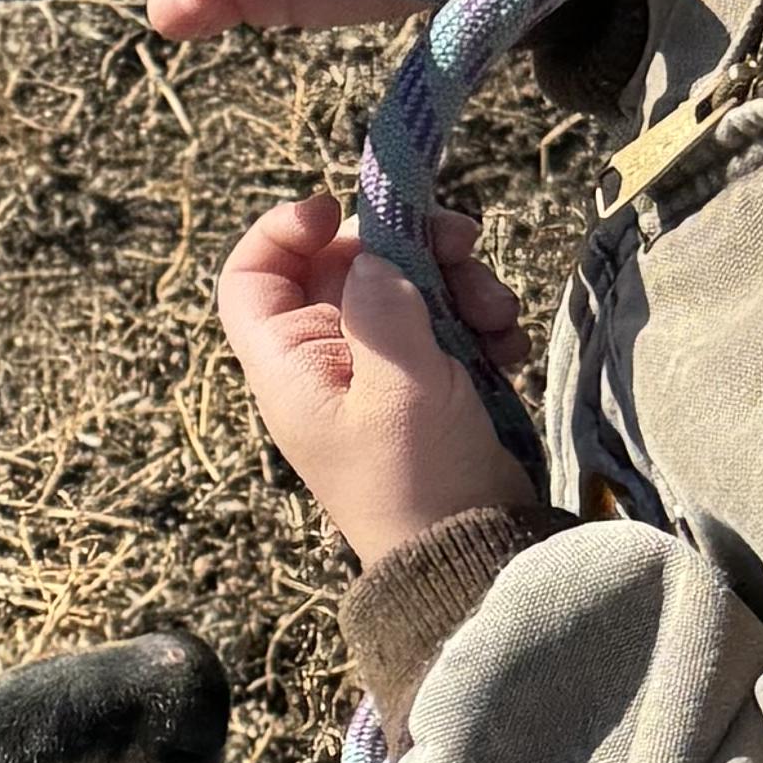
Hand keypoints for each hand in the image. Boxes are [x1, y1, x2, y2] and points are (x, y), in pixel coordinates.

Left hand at [217, 193, 531, 562]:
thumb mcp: (401, 386)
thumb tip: (374, 252)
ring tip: (500, 316)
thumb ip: (383, 306)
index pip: (253, 277)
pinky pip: (448, 323)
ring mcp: (380, 371)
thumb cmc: (420, 480)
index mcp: (291, 364)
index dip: (282, 231)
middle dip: (412, 247)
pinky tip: (509, 347)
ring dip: (462, 286)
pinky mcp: (429, 382)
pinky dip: (481, 322)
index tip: (336, 209)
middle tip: (466, 243)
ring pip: (410, 287)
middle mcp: (326, 361)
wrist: (475, 553)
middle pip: (350, 264)